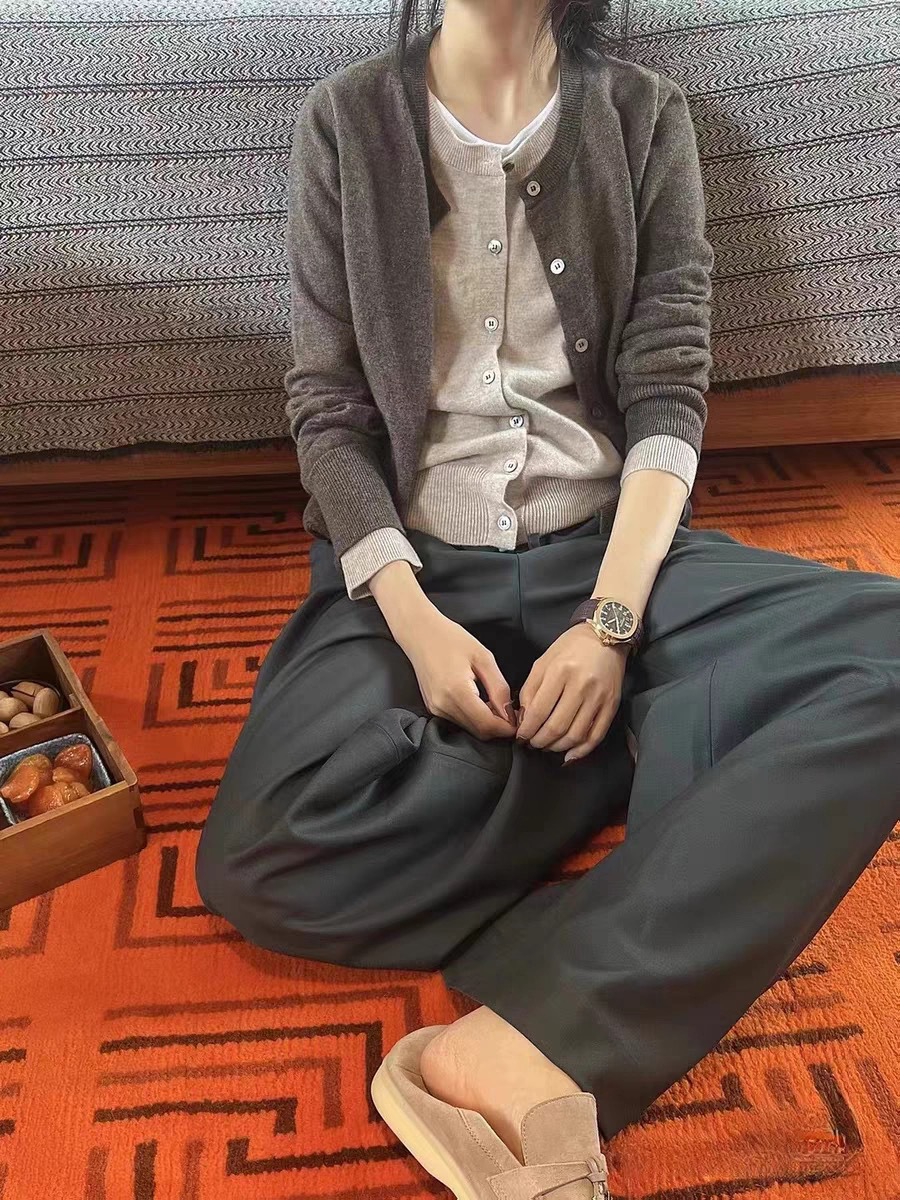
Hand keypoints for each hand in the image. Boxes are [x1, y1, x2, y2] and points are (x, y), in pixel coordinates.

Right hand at [394, 604, 517, 741]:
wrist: (419, 633)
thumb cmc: (450, 638)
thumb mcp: (483, 658)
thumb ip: (499, 688)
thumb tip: (510, 713)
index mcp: (456, 691)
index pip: (486, 725)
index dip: (506, 728)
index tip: (520, 721)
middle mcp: (443, 705)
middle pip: (478, 731)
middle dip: (499, 727)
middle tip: (512, 712)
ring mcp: (436, 708)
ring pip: (469, 729)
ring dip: (487, 723)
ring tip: (497, 704)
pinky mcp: (433, 708)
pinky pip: (459, 721)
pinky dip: (474, 717)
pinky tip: (482, 702)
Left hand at [516, 624, 627, 761]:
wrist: (606, 636)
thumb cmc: (571, 647)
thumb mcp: (543, 662)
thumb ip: (530, 690)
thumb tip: (523, 718)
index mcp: (560, 672)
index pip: (538, 711)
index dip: (527, 730)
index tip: (521, 736)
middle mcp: (581, 686)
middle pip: (556, 727)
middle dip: (539, 741)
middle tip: (532, 743)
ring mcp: (599, 697)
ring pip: (575, 735)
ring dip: (557, 747)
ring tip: (547, 746)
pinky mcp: (612, 705)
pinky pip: (596, 735)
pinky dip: (581, 750)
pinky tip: (569, 755)